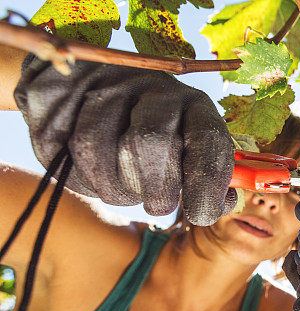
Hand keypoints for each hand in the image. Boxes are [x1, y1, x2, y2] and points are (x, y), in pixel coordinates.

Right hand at [13, 55, 235, 225]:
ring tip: (125, 192)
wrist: (85, 85)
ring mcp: (102, 86)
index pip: (207, 140)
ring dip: (114, 189)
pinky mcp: (58, 95)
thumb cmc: (156, 132)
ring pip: (99, 151)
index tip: (200, 214)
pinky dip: (80, 179)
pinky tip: (94, 177)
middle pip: (149, 144)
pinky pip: (61, 151)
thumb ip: (208, 174)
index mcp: (194, 103)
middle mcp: (152, 88)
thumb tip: (220, 205)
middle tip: (158, 204)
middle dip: (154, 190)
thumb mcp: (190, 147)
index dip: (207, 184)